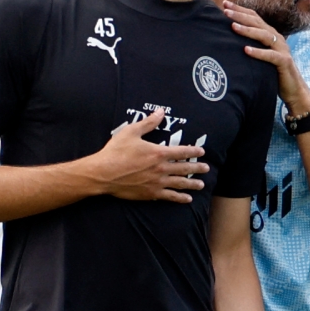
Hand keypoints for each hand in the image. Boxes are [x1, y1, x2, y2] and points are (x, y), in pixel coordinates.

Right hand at [93, 109, 208, 202]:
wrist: (103, 174)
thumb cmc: (115, 152)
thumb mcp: (131, 132)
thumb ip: (148, 123)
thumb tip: (161, 111)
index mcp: (158, 153)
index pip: (182, 152)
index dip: (193, 151)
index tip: (202, 152)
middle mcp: (161, 169)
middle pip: (184, 169)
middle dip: (197, 168)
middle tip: (206, 169)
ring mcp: (157, 183)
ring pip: (179, 184)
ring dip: (192, 184)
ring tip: (201, 185)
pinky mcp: (150, 194)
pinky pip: (169, 196)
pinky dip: (179, 198)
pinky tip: (187, 199)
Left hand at [223, 1, 309, 115]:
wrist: (293, 89)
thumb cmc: (273, 72)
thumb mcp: (260, 55)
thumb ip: (250, 45)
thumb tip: (229, 38)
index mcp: (270, 34)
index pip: (254, 17)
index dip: (240, 9)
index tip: (224, 3)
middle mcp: (276, 38)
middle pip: (257, 22)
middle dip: (240, 15)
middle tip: (225, 10)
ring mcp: (281, 49)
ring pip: (263, 35)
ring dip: (247, 30)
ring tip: (233, 26)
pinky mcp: (284, 62)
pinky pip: (270, 56)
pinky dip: (258, 52)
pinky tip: (246, 50)